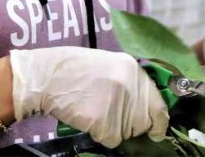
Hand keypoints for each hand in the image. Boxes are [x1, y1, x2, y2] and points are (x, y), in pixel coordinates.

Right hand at [10, 46, 168, 147]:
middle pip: (142, 122)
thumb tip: (144, 106)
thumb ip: (128, 82)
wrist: (45, 76)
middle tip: (108, 115)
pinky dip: (98, 134)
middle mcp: (129, 85)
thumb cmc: (72, 69)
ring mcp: (117, 103)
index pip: (159, 104)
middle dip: (129, 126)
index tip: (157, 131)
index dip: (159, 121)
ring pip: (125, 133)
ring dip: (111, 129)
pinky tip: (86, 117)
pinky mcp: (102, 120)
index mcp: (133, 69)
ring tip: (93, 110)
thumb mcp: (108, 64)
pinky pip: (109, 139)